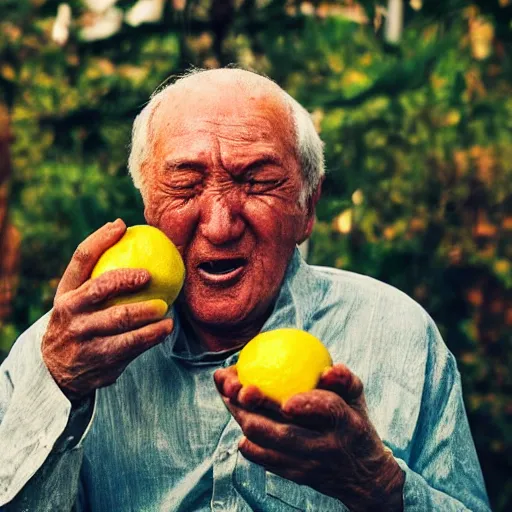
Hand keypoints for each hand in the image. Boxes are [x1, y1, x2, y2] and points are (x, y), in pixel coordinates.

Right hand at [42, 219, 173, 400]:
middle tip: (149, 276)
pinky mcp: (99, 358)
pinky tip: (166, 328)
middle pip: (101, 287)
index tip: (122, 225)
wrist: (57, 370)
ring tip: (165, 307)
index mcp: (66, 292)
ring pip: (120, 318)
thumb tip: (131, 236)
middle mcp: (70, 311)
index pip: (81, 258)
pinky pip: (132, 344)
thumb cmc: (78, 322)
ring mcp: (83, 336)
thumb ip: (97, 276)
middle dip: (126, 278)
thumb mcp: (76, 300)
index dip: (100, 238)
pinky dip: (152, 335)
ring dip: (147, 312)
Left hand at [214, 364, 403, 511]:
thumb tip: (328, 369)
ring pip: (268, 445)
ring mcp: (308, 465)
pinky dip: (248, 441)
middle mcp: (326, 447)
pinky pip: (264, 459)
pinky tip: (238, 420)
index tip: (286, 398)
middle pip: (286, 431)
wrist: (363, 477)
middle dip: (255, 408)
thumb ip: (344, 380)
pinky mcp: (294, 476)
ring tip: (228, 394)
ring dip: (243, 418)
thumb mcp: (357, 400)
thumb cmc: (354, 423)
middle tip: (236, 385)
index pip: (329, 410)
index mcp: (348, 423)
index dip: (308, 404)